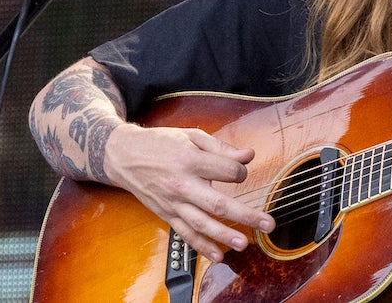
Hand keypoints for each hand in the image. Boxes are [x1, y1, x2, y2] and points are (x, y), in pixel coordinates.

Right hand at [104, 124, 275, 263]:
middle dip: (245, 215)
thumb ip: (221, 148)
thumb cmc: (161, 143)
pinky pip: (185, 234)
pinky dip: (202, 247)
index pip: (227, 171)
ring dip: (224, 236)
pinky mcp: (166, 215)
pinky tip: (218, 256)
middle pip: (218, 203)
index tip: (241, 171)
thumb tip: (249, 156)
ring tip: (244, 244)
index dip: (240, 172)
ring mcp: (173, 203)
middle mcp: (182, 184)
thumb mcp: (191, 136)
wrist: (123, 155)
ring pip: (202, 224)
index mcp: (190, 160)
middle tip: (268, 224)